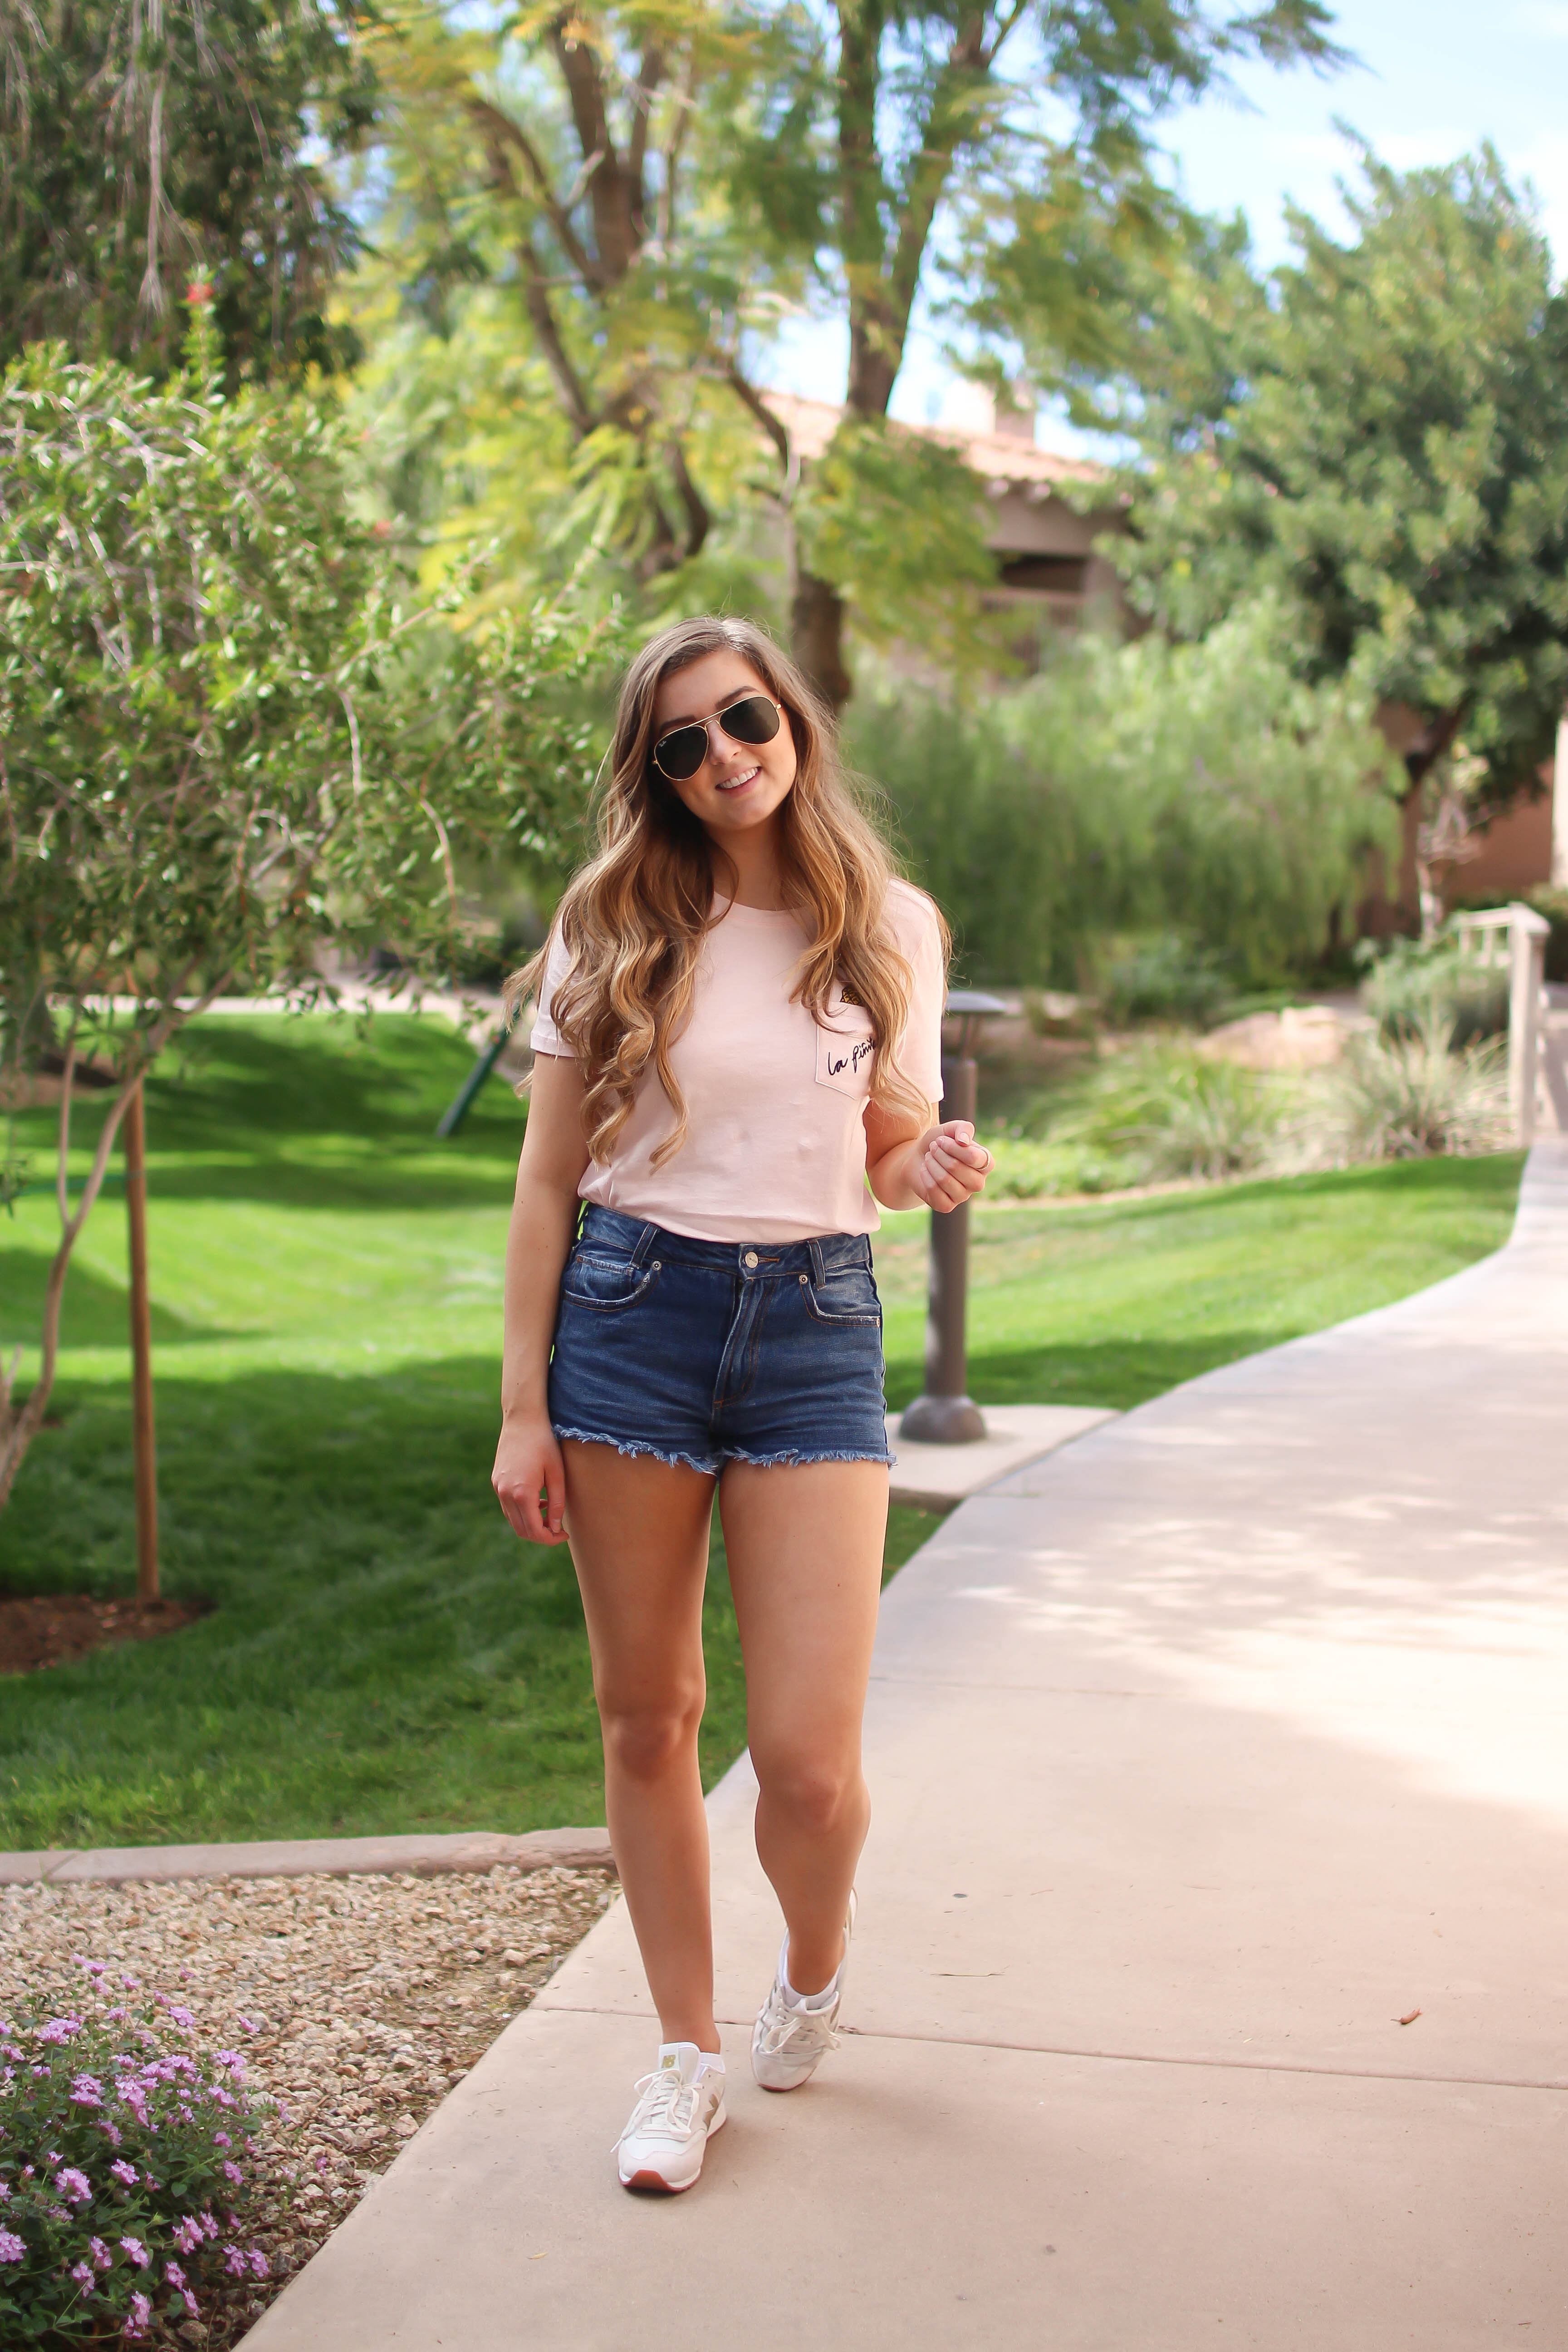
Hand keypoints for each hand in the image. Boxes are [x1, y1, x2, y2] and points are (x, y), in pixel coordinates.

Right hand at [493, 1412, 568, 1544]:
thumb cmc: (544, 1443)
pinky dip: (522, 1512)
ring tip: (550, 1513)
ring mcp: (498, 1488)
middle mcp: (505, 1494)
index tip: (564, 1535)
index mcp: (521, 1493)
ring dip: (531, 1524)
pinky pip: (508, 1507)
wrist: (522, 1419)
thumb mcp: (557, 1474)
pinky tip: (538, 1501)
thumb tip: (555, 1528)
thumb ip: (556, 1504)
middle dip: (541, 1535)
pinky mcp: (496, 1481)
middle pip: (521, 1530)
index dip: (550, 1539)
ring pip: (513, 1520)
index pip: (534, 1531)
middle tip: (559, 1530)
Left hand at [911, 1120, 993, 1212]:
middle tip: (933, 1148)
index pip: (973, 1157)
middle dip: (939, 1154)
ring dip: (931, 1163)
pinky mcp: (947, 1206)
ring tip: (928, 1157)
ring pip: (943, 1179)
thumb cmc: (939, 1143)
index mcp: (986, 1164)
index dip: (953, 1147)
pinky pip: (934, 1192)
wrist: (918, 1158)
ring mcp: (963, 1196)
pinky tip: (925, 1170)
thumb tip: (964, 1141)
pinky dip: (925, 1176)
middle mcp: (978, 1182)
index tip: (941, 1140)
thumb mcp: (950, 1129)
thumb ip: (962, 1128)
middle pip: (956, 1168)